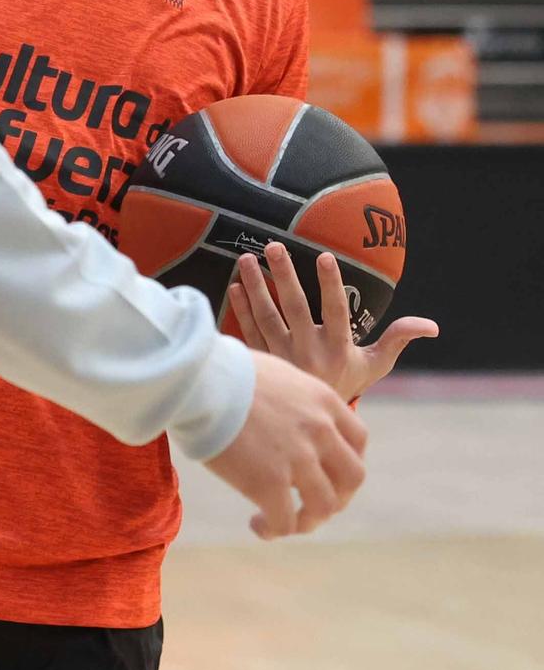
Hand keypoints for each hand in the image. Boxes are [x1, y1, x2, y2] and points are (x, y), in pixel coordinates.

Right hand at [203, 349, 367, 537]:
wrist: (197, 378)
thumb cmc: (222, 369)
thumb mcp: (274, 373)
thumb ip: (289, 397)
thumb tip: (278, 411)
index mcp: (322, 400)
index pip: (358, 439)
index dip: (348, 461)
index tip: (330, 472)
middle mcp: (319, 430)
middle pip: (353, 476)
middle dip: (339, 495)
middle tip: (313, 503)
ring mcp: (298, 458)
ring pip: (324, 506)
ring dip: (309, 520)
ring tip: (285, 522)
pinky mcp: (269, 482)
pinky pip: (285, 521)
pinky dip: (275, 529)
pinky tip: (258, 525)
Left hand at [229, 244, 438, 403]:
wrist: (311, 423)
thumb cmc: (346, 383)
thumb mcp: (375, 366)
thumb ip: (398, 339)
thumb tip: (432, 326)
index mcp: (338, 348)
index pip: (336, 311)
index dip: (331, 285)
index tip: (325, 256)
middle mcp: (309, 351)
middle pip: (295, 308)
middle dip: (284, 276)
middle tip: (273, 246)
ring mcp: (282, 356)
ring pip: (267, 316)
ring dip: (256, 287)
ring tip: (247, 259)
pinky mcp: (264, 362)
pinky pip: (249, 331)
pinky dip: (241, 310)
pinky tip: (236, 286)